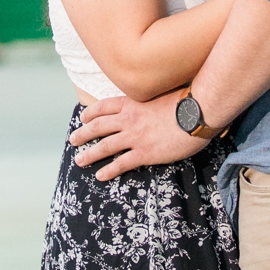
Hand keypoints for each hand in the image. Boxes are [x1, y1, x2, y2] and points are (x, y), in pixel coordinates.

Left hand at [68, 92, 207, 180]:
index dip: (91, 113)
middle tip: (73, 140)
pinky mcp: (144, 153)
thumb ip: (149, 99)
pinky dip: (108, 170)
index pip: (104, 106)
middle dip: (83, 134)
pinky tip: (100, 175)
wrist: (196, 114)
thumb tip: (148, 101)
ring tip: (79, 160)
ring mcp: (135, 137)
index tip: (83, 118)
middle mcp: (128, 119)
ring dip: (89, 154)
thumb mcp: (161, 93)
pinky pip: (121, 163)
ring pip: (104, 146)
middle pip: (98, 127)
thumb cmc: (184, 101)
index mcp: (132, 102)